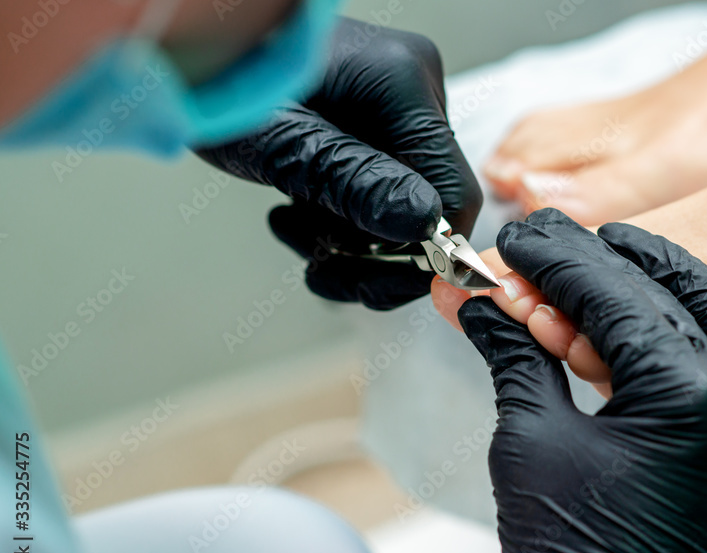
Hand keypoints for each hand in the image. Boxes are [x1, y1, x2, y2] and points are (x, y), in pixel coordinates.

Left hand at [197, 18, 482, 309]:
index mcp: (401, 82)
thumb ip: (350, 180)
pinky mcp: (381, 122)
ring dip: (349, 238)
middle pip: (428, 205)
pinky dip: (340, 216)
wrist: (192, 55)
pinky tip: (296, 211)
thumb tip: (423, 222)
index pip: (453, 191)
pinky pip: (381, 188)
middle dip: (373, 250)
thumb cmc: (218, 77)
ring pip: (402, 205)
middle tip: (321, 269)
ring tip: (293, 229)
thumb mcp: (278, 142)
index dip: (426, 251)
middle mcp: (414, 89)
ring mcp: (400, 105)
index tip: (375, 283)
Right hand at [459, 212, 706, 552]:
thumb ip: (516, 354)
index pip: (614, 294)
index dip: (555, 260)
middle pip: (664, 297)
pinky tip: (686, 318)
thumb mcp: (531, 437)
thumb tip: (482, 303)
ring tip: (603, 264)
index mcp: (691, 395)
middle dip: (593, 266)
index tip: (515, 240)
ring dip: (658, 287)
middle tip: (539, 248)